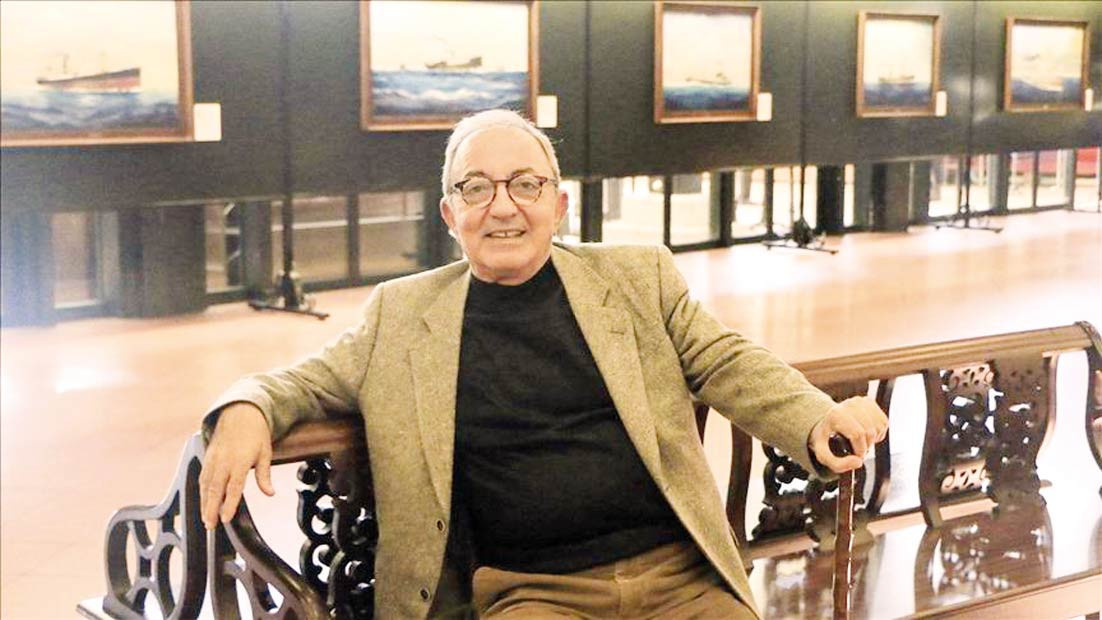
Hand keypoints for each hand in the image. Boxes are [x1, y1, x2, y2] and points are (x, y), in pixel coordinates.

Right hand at [199, 403, 274, 528]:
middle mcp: (223, 461)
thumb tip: (270, 493)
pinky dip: (201, 490)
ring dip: (204, 502)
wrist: (240, 412)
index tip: (225, 518)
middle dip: (211, 508)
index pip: (233, 487)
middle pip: (215, 489)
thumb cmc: (256, 433)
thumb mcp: (265, 453)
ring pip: (205, 485)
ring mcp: (213, 458)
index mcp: (240, 461)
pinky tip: (203, 501)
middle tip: (210, 525)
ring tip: (205, 519)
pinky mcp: (208, 456)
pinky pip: (202, 476)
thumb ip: (264, 475)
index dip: (228, 504)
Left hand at [809, 396, 887, 473]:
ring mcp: (860, 402)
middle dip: (866, 446)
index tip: (856, 456)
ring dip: (873, 440)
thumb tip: (859, 462)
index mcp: (835, 415)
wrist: (828, 424)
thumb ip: (838, 464)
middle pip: (869, 432)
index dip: (860, 450)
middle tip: (857, 449)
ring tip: (861, 441)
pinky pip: (883, 422)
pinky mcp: (869, 402)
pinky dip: (878, 432)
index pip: (857, 434)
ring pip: (878, 427)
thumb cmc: (826, 439)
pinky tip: (867, 433)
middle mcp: (848, 405)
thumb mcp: (823, 455)